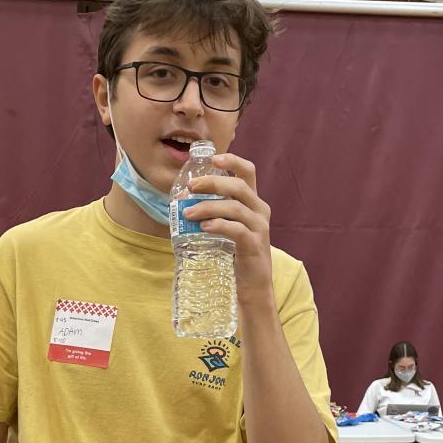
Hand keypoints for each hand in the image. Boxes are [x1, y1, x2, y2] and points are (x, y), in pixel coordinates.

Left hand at [187, 153, 273, 305]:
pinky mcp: (255, 245)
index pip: (248, 172)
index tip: (213, 158)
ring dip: (208, 208)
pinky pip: (237, 230)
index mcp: (253, 201)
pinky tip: (203, 228)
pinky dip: (219, 226)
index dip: (232, 161)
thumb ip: (214, 210)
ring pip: (234, 208)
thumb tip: (182, 200)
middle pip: (238, 186)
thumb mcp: (228, 225)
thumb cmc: (236, 252)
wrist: (252, 284)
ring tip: (187, 214)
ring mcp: (260, 227)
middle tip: (190, 187)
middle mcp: (260, 210)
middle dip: (212, 183)